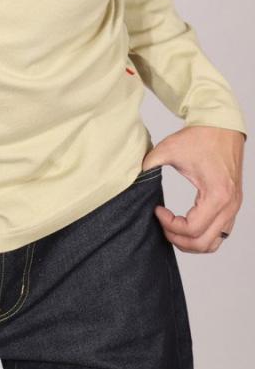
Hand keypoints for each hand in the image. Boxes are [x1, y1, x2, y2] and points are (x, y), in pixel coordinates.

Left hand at [141, 125, 244, 253]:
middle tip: (162, 224)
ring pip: (214, 242)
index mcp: (216, 195)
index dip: (170, 225)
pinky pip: (220, 233)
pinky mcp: (233, 204)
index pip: (193, 229)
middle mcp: (229, 205)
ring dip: (191, 242)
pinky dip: (203, 235)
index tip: (157, 210)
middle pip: (203, 243)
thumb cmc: (200, 137)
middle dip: (178, 239)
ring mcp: (234, 207)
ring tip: (172, 227)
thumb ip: (149, 164)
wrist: (222, 125)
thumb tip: (134, 178)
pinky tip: (186, 223)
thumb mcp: (169, 149)